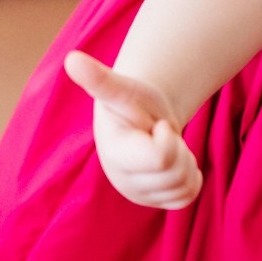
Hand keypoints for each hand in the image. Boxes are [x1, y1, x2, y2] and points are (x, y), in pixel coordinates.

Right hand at [64, 50, 201, 208]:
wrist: (140, 118)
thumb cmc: (131, 100)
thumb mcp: (121, 88)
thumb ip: (99, 79)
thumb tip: (72, 58)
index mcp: (114, 152)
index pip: (161, 158)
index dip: (169, 137)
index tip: (159, 125)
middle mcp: (122, 180)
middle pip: (176, 173)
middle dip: (179, 148)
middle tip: (162, 134)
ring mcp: (138, 194)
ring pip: (184, 187)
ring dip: (185, 162)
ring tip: (165, 146)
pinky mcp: (154, 202)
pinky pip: (187, 198)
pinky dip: (190, 179)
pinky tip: (173, 162)